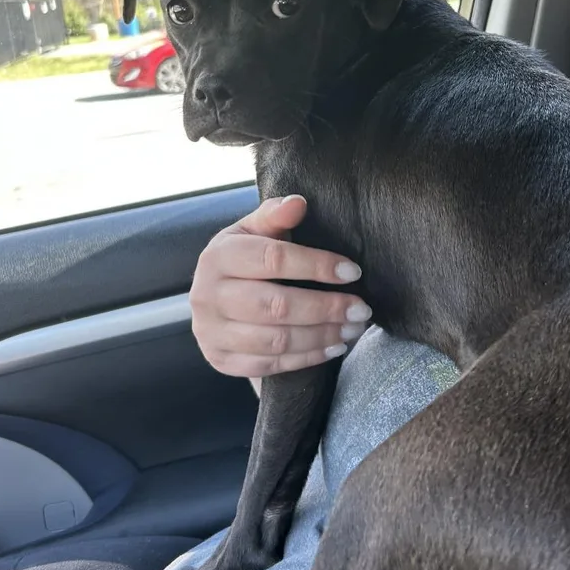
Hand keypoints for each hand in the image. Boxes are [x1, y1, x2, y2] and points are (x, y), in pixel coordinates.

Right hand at [189, 195, 371, 377]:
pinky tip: (333, 347)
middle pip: (276, 306)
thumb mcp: (252, 232)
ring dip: (321, 336)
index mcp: (218, 256)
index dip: (317, 266)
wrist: (212, 302)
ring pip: (276, 340)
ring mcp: (211, 332)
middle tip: (361, 309)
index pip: (273, 259)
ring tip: (353, 329)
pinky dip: (307, 358)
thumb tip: (298, 203)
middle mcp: (208, 295)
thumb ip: (274, 216)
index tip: (352, 272)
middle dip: (325, 308)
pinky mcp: (220, 360)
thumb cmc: (242, 260)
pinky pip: (270, 365)